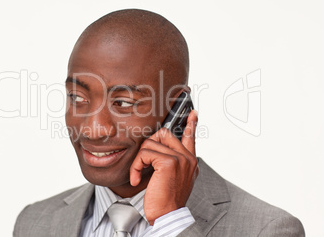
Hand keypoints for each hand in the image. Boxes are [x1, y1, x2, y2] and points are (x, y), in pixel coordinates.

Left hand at [130, 110, 198, 224]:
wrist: (168, 216)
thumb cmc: (166, 200)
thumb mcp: (172, 178)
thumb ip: (171, 162)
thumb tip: (158, 148)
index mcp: (190, 162)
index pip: (191, 137)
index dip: (190, 124)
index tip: (192, 113)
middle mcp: (188, 158)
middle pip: (164, 134)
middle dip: (148, 146)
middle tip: (144, 163)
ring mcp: (180, 158)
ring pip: (151, 143)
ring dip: (139, 160)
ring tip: (139, 174)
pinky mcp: (169, 162)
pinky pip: (145, 154)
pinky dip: (136, 166)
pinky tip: (137, 178)